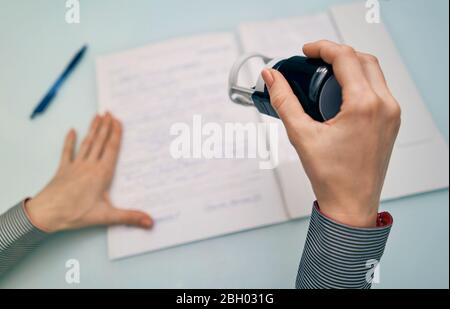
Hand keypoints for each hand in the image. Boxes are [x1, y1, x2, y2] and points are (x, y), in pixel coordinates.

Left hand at [26, 113, 152, 232]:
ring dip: (92, 129)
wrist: (46, 214)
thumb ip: (130, 217)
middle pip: (100, 142)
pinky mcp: (63, 170)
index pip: (111, 150)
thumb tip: (150, 222)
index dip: (116, 134)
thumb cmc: (76, 214)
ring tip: (97, 116)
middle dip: (106, 127)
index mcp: (101, 174)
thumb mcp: (106, 217)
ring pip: (86, 143)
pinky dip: (69, 141)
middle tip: (109, 113)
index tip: (118, 121)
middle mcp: (89, 166)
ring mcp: (75, 166)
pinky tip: (71, 131)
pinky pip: (67, 152)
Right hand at [262, 41, 400, 227]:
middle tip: (314, 60)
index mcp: (365, 105)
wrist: (351, 204)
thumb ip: (284, 101)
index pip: (346, 58)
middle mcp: (384, 105)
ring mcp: (391, 114)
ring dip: (350, 66)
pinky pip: (379, 90)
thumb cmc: (331, 177)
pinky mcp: (391, 122)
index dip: (323, 48)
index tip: (307, 51)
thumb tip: (272, 78)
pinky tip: (339, 93)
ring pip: (374, 73)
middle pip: (364, 60)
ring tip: (324, 75)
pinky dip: (360, 82)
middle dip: (337, 54)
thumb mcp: (301, 135)